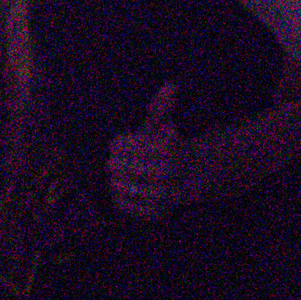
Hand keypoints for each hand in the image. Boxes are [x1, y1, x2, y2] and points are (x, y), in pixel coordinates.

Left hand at [108, 82, 188, 221]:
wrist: (190, 176)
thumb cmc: (166, 147)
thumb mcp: (163, 126)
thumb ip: (160, 108)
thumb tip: (170, 85)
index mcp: (172, 149)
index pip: (139, 146)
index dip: (122, 144)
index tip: (115, 143)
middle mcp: (171, 174)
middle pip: (134, 170)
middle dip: (118, 164)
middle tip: (110, 162)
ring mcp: (166, 197)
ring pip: (134, 191)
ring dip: (118, 183)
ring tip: (113, 177)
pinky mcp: (159, 214)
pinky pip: (134, 210)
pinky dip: (122, 202)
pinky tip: (118, 192)